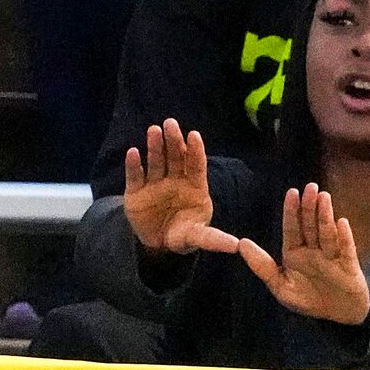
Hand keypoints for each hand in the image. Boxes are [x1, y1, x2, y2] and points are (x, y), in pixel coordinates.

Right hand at [120, 119, 221, 254]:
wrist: (158, 245)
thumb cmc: (183, 234)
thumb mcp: (198, 236)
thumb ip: (213, 238)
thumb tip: (237, 245)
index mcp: (194, 186)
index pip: (196, 165)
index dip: (195, 150)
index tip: (194, 135)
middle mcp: (175, 180)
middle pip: (175, 157)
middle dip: (173, 141)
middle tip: (171, 124)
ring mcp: (155, 184)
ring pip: (155, 161)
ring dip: (155, 146)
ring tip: (154, 130)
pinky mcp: (136, 192)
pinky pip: (135, 176)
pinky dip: (133, 165)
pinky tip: (133, 153)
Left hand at [232, 185, 369, 325]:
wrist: (338, 315)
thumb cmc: (308, 298)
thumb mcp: (280, 286)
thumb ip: (261, 266)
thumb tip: (241, 243)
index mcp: (295, 253)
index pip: (292, 229)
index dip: (292, 211)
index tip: (292, 192)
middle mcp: (314, 250)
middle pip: (310, 226)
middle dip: (309, 207)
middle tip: (310, 187)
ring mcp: (332, 256)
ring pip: (327, 233)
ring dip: (325, 216)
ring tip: (324, 197)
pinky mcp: (349, 266)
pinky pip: (346, 249)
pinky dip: (344, 237)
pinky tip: (341, 222)